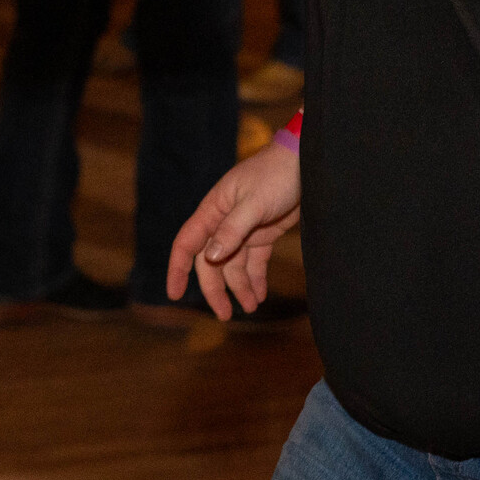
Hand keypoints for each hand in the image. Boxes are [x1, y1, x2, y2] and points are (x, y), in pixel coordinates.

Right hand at [166, 138, 301, 317]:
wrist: (306, 164)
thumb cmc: (275, 176)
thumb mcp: (254, 203)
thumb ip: (232, 230)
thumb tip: (209, 258)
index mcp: (213, 211)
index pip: (187, 243)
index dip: (177, 269)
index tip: (174, 294)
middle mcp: (223, 222)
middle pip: (211, 263)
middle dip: (216, 289)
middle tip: (225, 315)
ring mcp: (243, 229)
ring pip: (233, 265)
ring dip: (240, 287)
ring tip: (251, 307)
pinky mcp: (263, 233)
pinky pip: (254, 262)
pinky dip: (256, 278)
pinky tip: (259, 295)